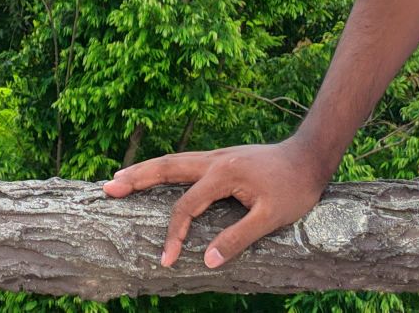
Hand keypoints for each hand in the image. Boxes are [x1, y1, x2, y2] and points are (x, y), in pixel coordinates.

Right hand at [100, 139, 333, 268]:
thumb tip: (207, 261)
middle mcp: (214, 160)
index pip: (186, 206)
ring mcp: (217, 157)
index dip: (174, 234)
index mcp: (222, 174)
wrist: (310, 156)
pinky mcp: (222, 159)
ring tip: (120, 177)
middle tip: (108, 187)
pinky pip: (185, 163)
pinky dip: (164, 168)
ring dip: (146, 169)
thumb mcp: (270, 218)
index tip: (167, 259)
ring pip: (173, 162)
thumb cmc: (294, 188)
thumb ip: (238, 238)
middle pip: (167, 168)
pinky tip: (157, 175)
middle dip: (137, 178)